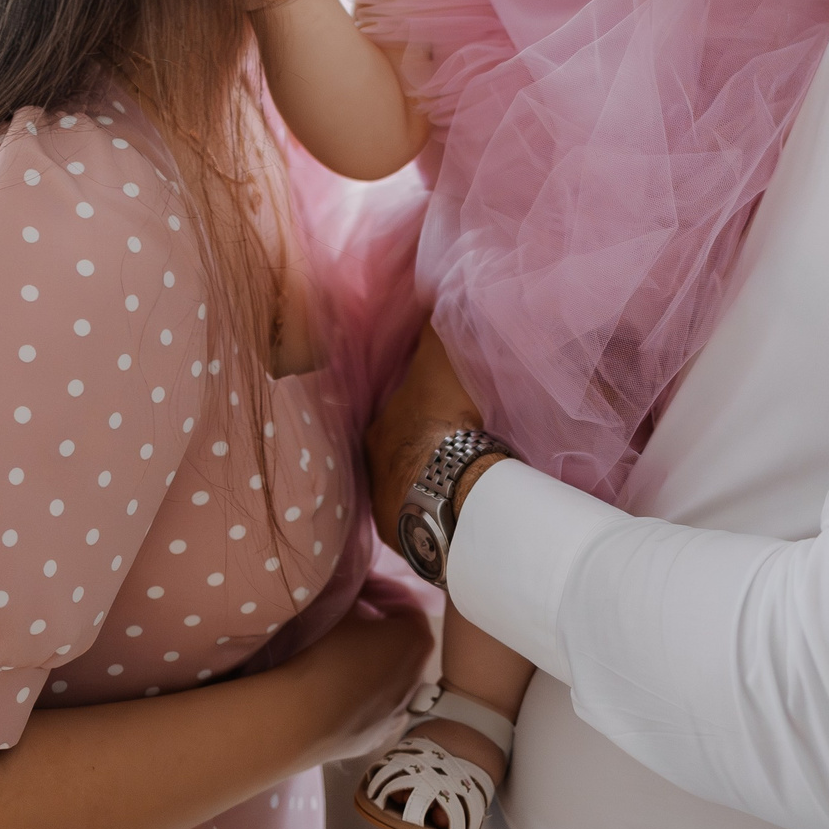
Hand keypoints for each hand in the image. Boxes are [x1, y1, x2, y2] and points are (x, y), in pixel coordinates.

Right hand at [286, 597, 435, 766]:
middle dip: (379, 628)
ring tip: (339, 656)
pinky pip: (372, 709)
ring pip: (388, 679)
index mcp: (416, 640)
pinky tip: (334, 692)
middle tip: (350, 618)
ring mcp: (399, 712)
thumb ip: (356, 590)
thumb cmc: (325, 652)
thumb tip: (357, 583)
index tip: (359, 586)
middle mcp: (417, 678)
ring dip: (371, 665)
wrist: (300, 717)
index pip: (406, 605)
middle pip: (401, 643)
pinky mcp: (377, 738)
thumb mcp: (340, 606)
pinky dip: (360, 697)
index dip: (382, 590)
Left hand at [366, 325, 487, 560]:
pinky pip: (419, 524)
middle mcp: (373, 470)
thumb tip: (428, 291)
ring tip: (454, 487)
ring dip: (424, 489)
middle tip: (447, 453)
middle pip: (395, 458)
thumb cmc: (444, 419)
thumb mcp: (439, 361)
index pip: (392, 419)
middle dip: (416, 455)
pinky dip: (434, 517)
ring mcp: (385, 508)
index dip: (412, 415)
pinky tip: (454, 516)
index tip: (435, 416)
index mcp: (378, 430)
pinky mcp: (402, 538)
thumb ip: (433, 331)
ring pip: (404, 493)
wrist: (452, 485)